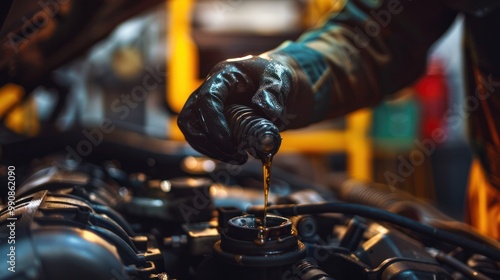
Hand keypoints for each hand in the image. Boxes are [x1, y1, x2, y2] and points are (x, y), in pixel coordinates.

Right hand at [177, 53, 313, 163]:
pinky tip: (237, 157)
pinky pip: (203, 139)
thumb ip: (273, 92)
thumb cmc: (276, 77)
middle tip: (235, 155)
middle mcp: (208, 89)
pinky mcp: (210, 121)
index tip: (231, 144)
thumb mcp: (280, 78)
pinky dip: (216, 151)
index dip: (215, 124)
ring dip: (211, 150)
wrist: (278, 85)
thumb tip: (265, 110)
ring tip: (239, 159)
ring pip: (193, 132)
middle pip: (190, 118)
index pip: (207, 99)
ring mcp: (206, 106)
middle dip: (209, 142)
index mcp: (222, 75)